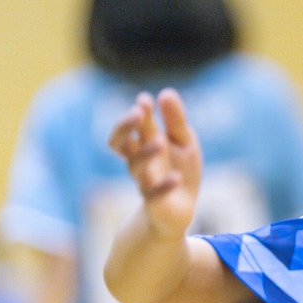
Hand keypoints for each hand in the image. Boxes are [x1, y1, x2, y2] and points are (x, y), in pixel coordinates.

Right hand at [108, 88, 201, 237]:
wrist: (179, 210)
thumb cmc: (179, 170)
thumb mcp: (184, 142)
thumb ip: (176, 120)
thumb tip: (165, 92)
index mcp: (143, 144)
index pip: (132, 126)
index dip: (135, 114)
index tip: (145, 100)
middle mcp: (138, 161)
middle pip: (119, 142)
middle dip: (125, 127)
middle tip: (138, 113)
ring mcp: (144, 181)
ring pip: (135, 166)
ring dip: (146, 152)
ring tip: (161, 140)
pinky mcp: (154, 201)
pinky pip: (153, 193)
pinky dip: (163, 186)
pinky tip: (176, 177)